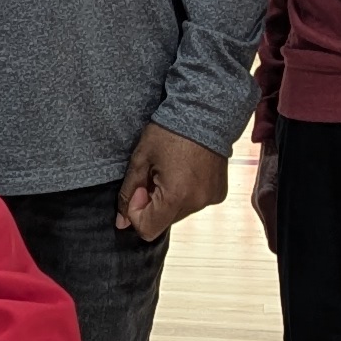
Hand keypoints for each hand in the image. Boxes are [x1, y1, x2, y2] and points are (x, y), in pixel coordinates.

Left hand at [116, 122, 228, 240]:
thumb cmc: (169, 132)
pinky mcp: (219, 193)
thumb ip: (128, 192)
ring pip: (178, 213)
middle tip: (153, 176)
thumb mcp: (141, 159)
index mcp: (176, 196)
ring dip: (169, 200)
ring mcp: (210, 199)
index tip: (140, 186)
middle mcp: (197, 203)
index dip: (136, 212)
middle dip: (152, 204)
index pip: (148, 229)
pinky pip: (194, 203)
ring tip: (170, 171)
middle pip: (163, 221)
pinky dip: (186, 194)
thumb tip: (121, 223)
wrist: (205, 112)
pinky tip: (185, 172)